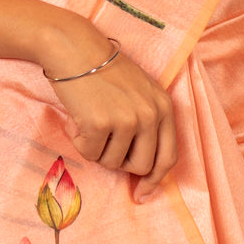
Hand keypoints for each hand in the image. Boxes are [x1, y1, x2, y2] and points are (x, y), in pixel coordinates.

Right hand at [42, 28, 176, 199]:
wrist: (75, 49)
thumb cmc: (103, 72)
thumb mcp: (139, 94)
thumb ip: (147, 125)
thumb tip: (144, 173)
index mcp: (164, 107)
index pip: (168, 157)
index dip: (155, 180)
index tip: (141, 194)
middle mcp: (150, 114)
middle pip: (141, 166)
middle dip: (121, 162)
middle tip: (105, 143)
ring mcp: (127, 119)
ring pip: (113, 162)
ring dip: (97, 149)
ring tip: (90, 121)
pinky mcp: (101, 123)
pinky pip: (89, 153)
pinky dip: (80, 141)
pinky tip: (77, 118)